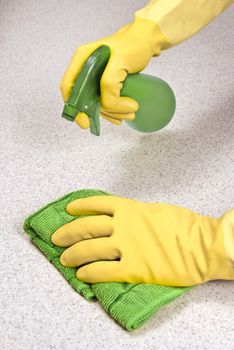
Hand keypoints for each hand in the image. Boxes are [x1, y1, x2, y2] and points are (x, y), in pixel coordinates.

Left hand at [52, 196, 233, 285]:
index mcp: (130, 208)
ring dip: (74, 255)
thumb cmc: (184, 225)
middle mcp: (123, 225)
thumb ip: (136, 214)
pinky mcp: (135, 268)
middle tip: (57, 239)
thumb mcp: (156, 210)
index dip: (80, 207)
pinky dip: (90, 273)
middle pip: (87, 227)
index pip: (97, 204)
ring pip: (90, 249)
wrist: (202, 244)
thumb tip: (123, 220)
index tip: (69, 209)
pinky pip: (105, 271)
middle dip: (68, 233)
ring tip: (65, 259)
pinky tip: (82, 275)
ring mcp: (127, 246)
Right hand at [60, 17, 165, 127]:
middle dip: (101, 112)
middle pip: (84, 99)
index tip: (85, 122)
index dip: (74, 107)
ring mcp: (95, 78)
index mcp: (82, 59)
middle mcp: (85, 69)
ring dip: (111, 113)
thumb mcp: (121, 61)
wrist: (146, 41)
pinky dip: (114, 111)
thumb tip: (105, 104)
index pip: (68, 86)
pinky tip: (122, 116)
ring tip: (130, 114)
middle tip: (120, 118)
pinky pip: (105, 102)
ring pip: (97, 103)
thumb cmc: (133, 45)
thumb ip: (109, 82)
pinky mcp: (105, 84)